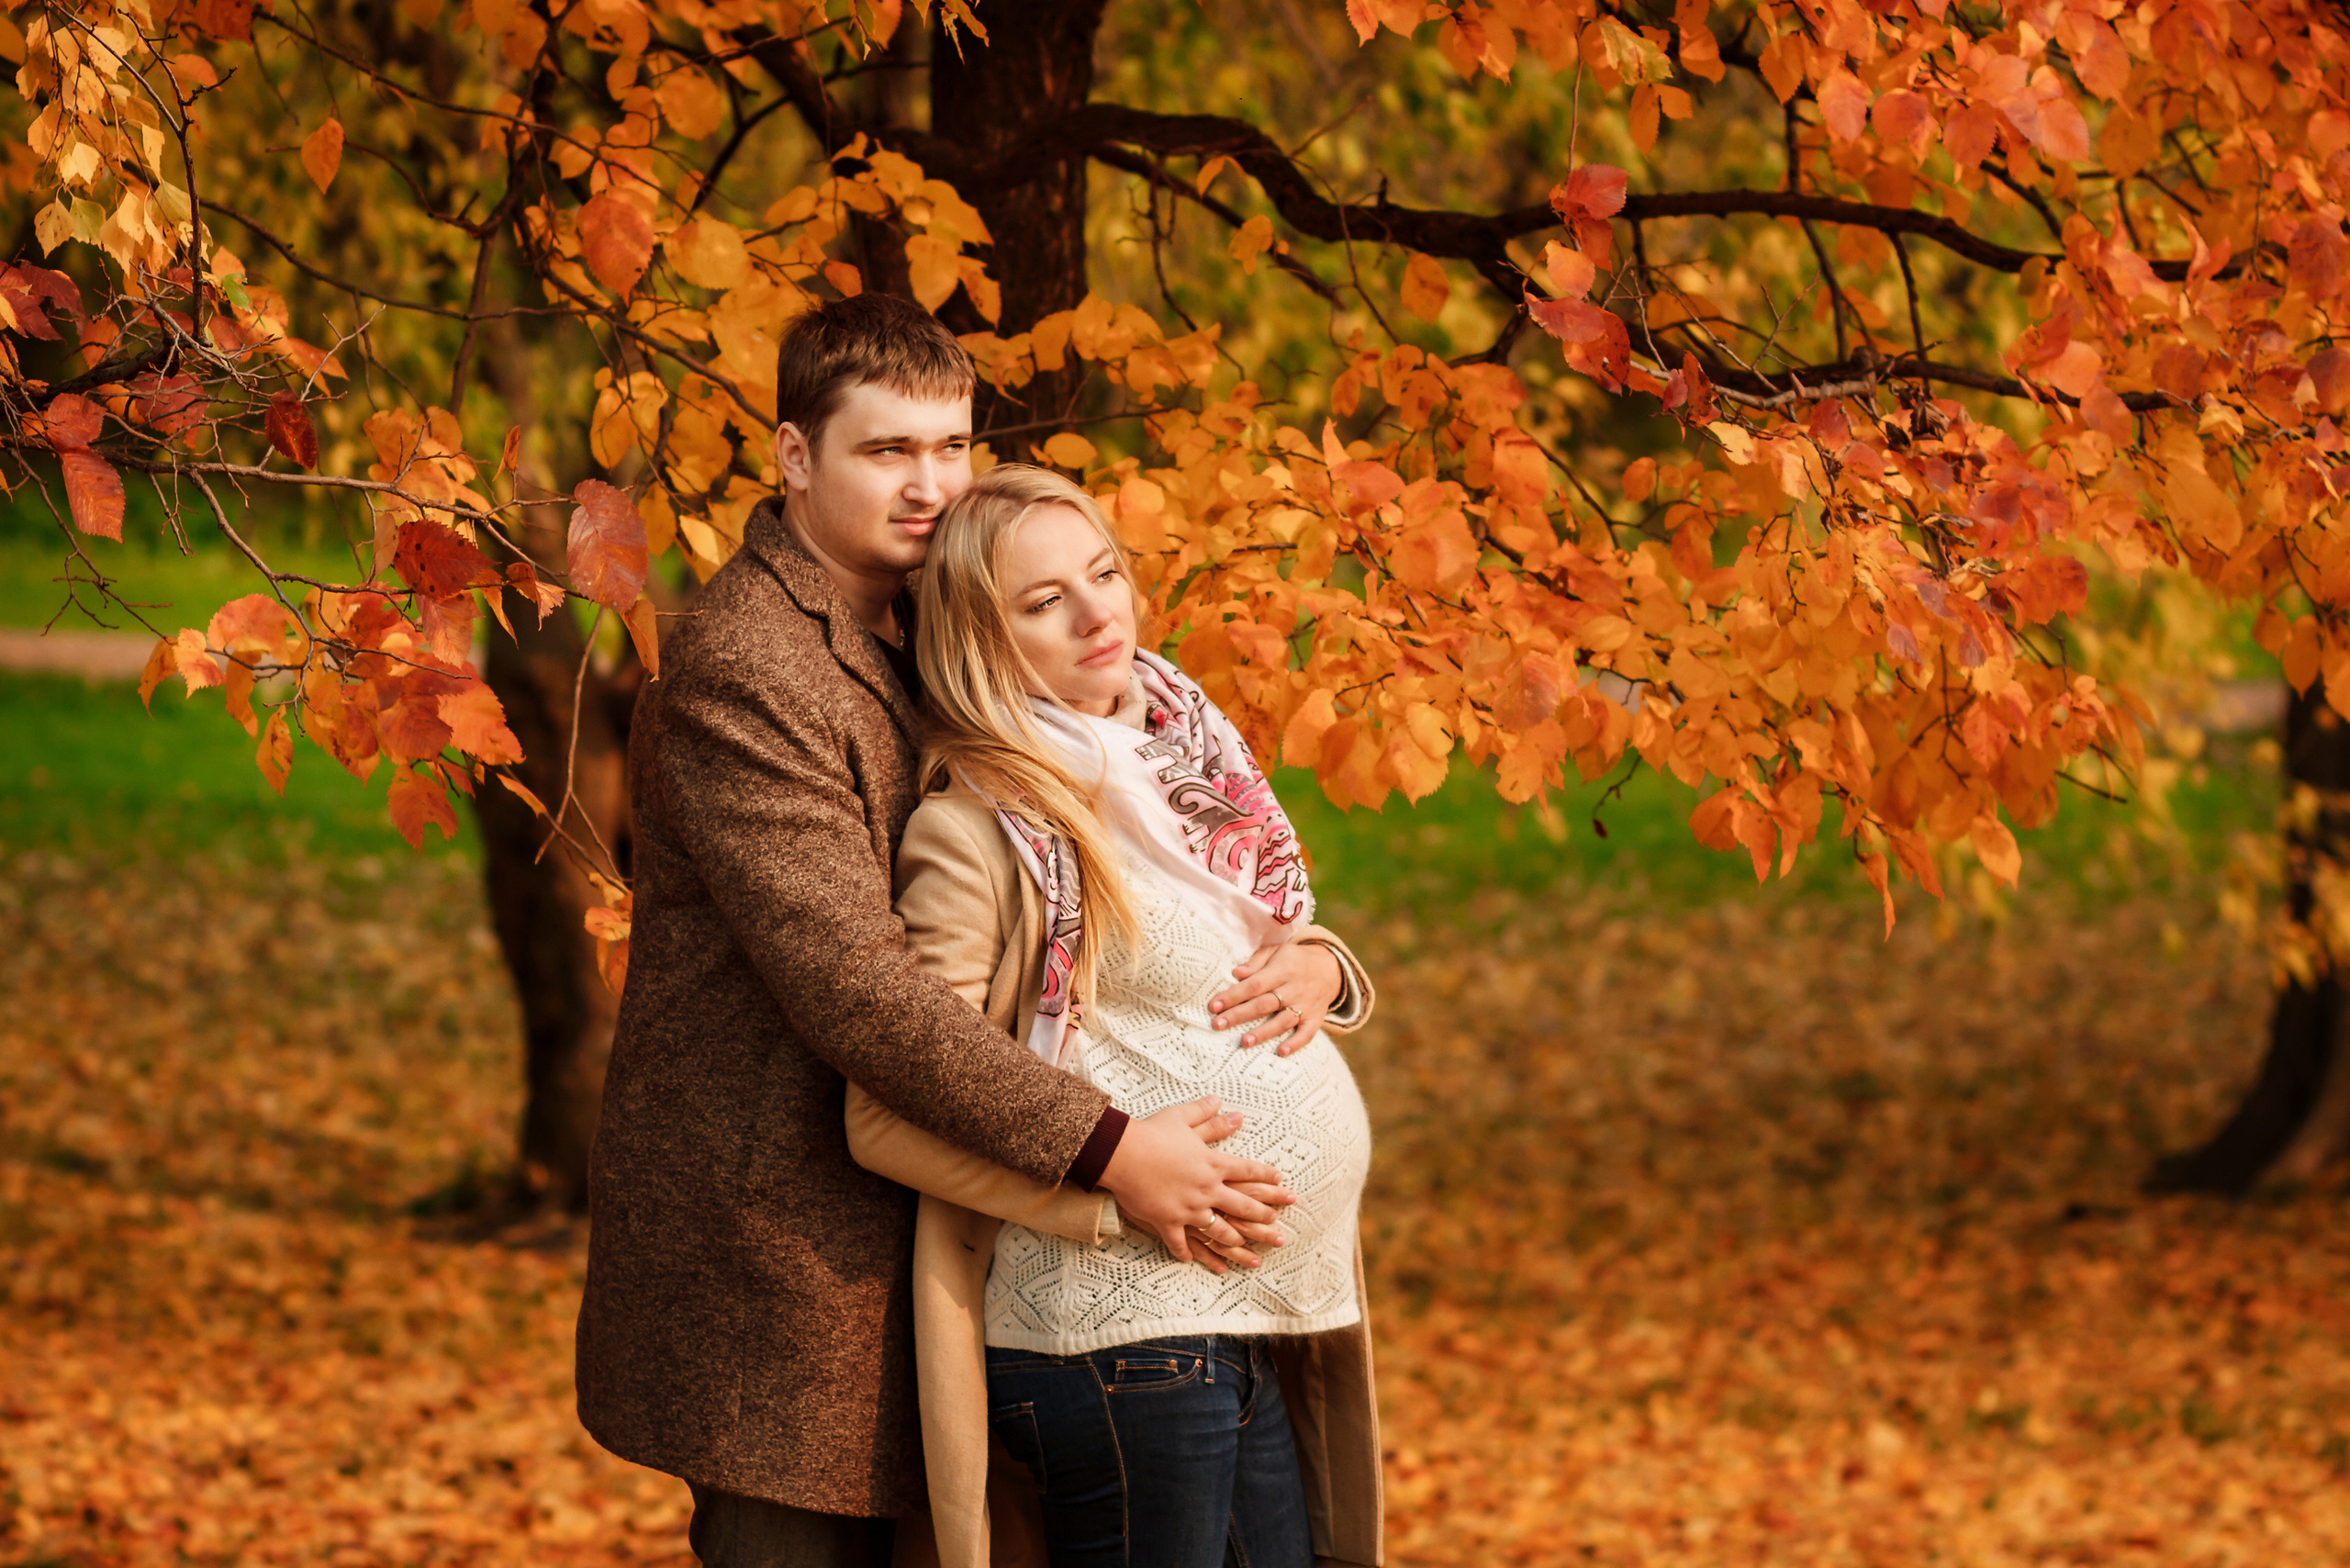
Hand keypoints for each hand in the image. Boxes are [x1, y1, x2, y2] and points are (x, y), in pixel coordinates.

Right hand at [1100, 1096, 1294, 1267]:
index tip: (1281, 1184)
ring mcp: (1189, 1208)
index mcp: (1213, 1163)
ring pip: (1219, 1230)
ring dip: (1236, 1241)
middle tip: (1276, 1223)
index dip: (1266, 1177)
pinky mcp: (1168, 1221)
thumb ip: (1205, 1115)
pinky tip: (1193, 1261)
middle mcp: (1207, 1188)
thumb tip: (1223, 1102)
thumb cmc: (1151, 1133)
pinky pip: (1181, 1243)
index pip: (1248, 1171)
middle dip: (1262, 1216)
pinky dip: (1187, 1253)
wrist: (1122, 1153)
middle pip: (1243, 1205)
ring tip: (1248, 1250)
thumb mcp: (1181, 1118)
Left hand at [1210, 941, 1340, 1055]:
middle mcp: (1295, 988)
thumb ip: (1256, 962)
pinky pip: (1307, 1033)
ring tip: (1244, 1042)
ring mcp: (1306, 1005)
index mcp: (1283, 969)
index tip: (1213, 1006)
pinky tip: (1281, 1052)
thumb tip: (1236, 973)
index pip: (1254, 984)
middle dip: (1239, 1015)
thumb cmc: (1294, 960)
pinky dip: (1295, 1043)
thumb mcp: (1276, 951)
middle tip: (1218, 1025)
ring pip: (1283, 1021)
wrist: (1330, 968)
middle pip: (1264, 1004)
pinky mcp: (1315, 1019)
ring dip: (1264, 1032)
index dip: (1233, 995)